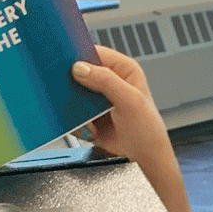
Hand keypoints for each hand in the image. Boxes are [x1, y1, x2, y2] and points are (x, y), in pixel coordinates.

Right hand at [70, 45, 174, 170]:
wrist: (144, 158)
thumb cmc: (148, 129)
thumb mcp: (130, 101)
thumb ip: (106, 81)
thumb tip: (80, 68)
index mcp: (123, 69)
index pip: (95, 53)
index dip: (79, 55)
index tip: (64, 61)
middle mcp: (109, 81)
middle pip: (80, 73)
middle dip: (72, 84)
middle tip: (69, 93)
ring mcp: (98, 98)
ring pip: (73, 93)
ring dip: (74, 106)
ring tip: (87, 118)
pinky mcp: (90, 115)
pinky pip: (72, 112)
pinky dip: (75, 121)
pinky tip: (90, 129)